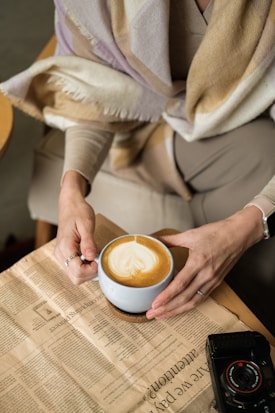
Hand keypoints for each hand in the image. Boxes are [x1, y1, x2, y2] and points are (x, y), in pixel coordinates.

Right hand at [54, 171, 98, 283]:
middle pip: (76, 277)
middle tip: (98, 259)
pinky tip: (90, 254)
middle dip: (90, 272)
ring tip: (94, 255)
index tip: (99, 260)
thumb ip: (88, 242)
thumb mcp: (86, 224)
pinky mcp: (64, 254)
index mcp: (65, 246)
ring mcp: (61, 255)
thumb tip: (91, 257)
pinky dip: (85, 266)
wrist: (70, 204)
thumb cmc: (78, 211)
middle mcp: (60, 253)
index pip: (77, 271)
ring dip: (88, 270)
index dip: (91, 270)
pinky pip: (75, 268)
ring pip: (75, 275)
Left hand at [146, 207, 263, 319]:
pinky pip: (201, 298)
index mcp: (198, 262)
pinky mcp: (217, 282)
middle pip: (184, 298)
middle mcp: (206, 275)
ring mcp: (212, 281)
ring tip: (162, 315)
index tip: (155, 304)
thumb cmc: (217, 233)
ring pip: (193, 302)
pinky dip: (188, 306)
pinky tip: (179, 308)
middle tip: (152, 314)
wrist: (239, 234)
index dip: (166, 296)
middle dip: (167, 309)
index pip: (180, 284)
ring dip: (176, 310)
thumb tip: (154, 241)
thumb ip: (170, 239)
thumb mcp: (190, 234)